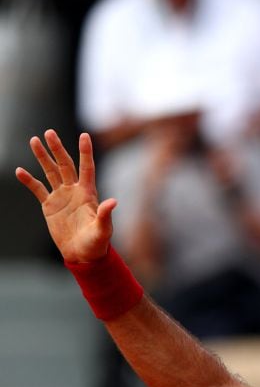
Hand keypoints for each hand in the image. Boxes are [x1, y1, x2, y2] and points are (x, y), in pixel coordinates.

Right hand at [15, 130, 115, 262]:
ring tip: (34, 140)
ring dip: (42, 157)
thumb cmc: (97, 243)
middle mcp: (74, 191)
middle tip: (49, 132)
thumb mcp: (103, 229)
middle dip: (57, 148)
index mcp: (88, 193)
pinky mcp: (50, 206)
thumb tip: (113, 202)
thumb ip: (105, 215)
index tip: (84, 135)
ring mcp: (61, 197)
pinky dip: (29, 181)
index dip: (85, 152)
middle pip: (65, 165)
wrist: (82, 255)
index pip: (87, 168)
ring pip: (50, 172)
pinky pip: (38, 189)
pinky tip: (20, 171)